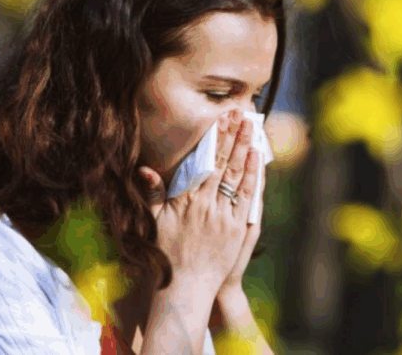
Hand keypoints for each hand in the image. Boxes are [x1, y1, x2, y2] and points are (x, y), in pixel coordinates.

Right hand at [138, 109, 260, 295]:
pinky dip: (252, 175)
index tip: (221, 119)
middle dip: (232, 136)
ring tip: (251, 128)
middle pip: (222, 163)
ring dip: (244, 149)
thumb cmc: (166, 254)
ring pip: (236, 175)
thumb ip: (152, 193)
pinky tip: (256, 157)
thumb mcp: (154, 222)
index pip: (203, 162)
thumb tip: (145, 169)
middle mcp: (205, 204)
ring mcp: (223, 216)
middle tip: (240, 114)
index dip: (214, 139)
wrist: (185, 287)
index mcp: (185, 200)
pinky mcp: (236, 229)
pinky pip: (246, 197)